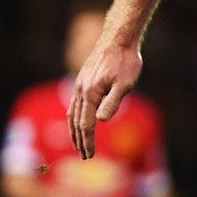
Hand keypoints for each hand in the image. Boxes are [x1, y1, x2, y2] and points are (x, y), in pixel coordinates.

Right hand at [69, 40, 142, 158]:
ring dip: (74, 131)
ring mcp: (79, 85)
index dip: (88, 141)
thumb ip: (112, 102)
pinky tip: (78, 122)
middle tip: (84, 156)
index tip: (90, 155)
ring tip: (77, 144)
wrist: (118, 40)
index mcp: (90, 93)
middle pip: (76, 121)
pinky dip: (73, 118)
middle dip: (79, 140)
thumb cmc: (125, 62)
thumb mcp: (125, 84)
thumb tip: (101, 121)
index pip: (86, 124)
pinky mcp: (82, 81)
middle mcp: (80, 90)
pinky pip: (73, 104)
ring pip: (72, 113)